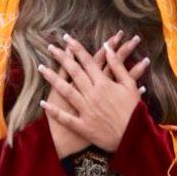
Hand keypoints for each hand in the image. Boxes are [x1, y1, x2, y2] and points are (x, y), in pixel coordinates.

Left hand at [40, 33, 149, 153]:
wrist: (135, 137)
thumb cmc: (134, 110)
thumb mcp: (129, 85)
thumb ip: (118, 66)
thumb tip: (108, 48)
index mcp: (104, 83)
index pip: (87, 61)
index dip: (76, 48)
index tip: (66, 38)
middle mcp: (93, 94)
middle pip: (74, 72)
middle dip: (61, 58)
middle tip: (50, 48)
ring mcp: (86, 110)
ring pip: (66, 91)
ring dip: (52, 79)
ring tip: (41, 69)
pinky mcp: (83, 126)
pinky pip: (65, 118)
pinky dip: (53, 111)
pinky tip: (43, 103)